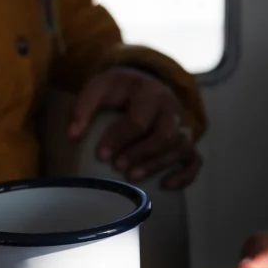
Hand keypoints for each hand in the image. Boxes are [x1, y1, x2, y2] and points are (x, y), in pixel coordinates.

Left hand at [69, 66, 201, 189]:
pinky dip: (185, 175)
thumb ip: (84, 107)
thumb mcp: (99, 87)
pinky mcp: (187, 141)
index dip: (119, 139)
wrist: (143, 81)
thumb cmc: (118, 89)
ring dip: (157, 165)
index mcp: (150, 92)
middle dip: (142, 153)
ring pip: (181, 148)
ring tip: (133, 178)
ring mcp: (183, 125)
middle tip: (119, 167)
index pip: (139, 119)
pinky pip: (195, 160)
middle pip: (166, 135)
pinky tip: (166, 185)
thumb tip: (72, 135)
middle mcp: (171, 108)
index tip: (101, 155)